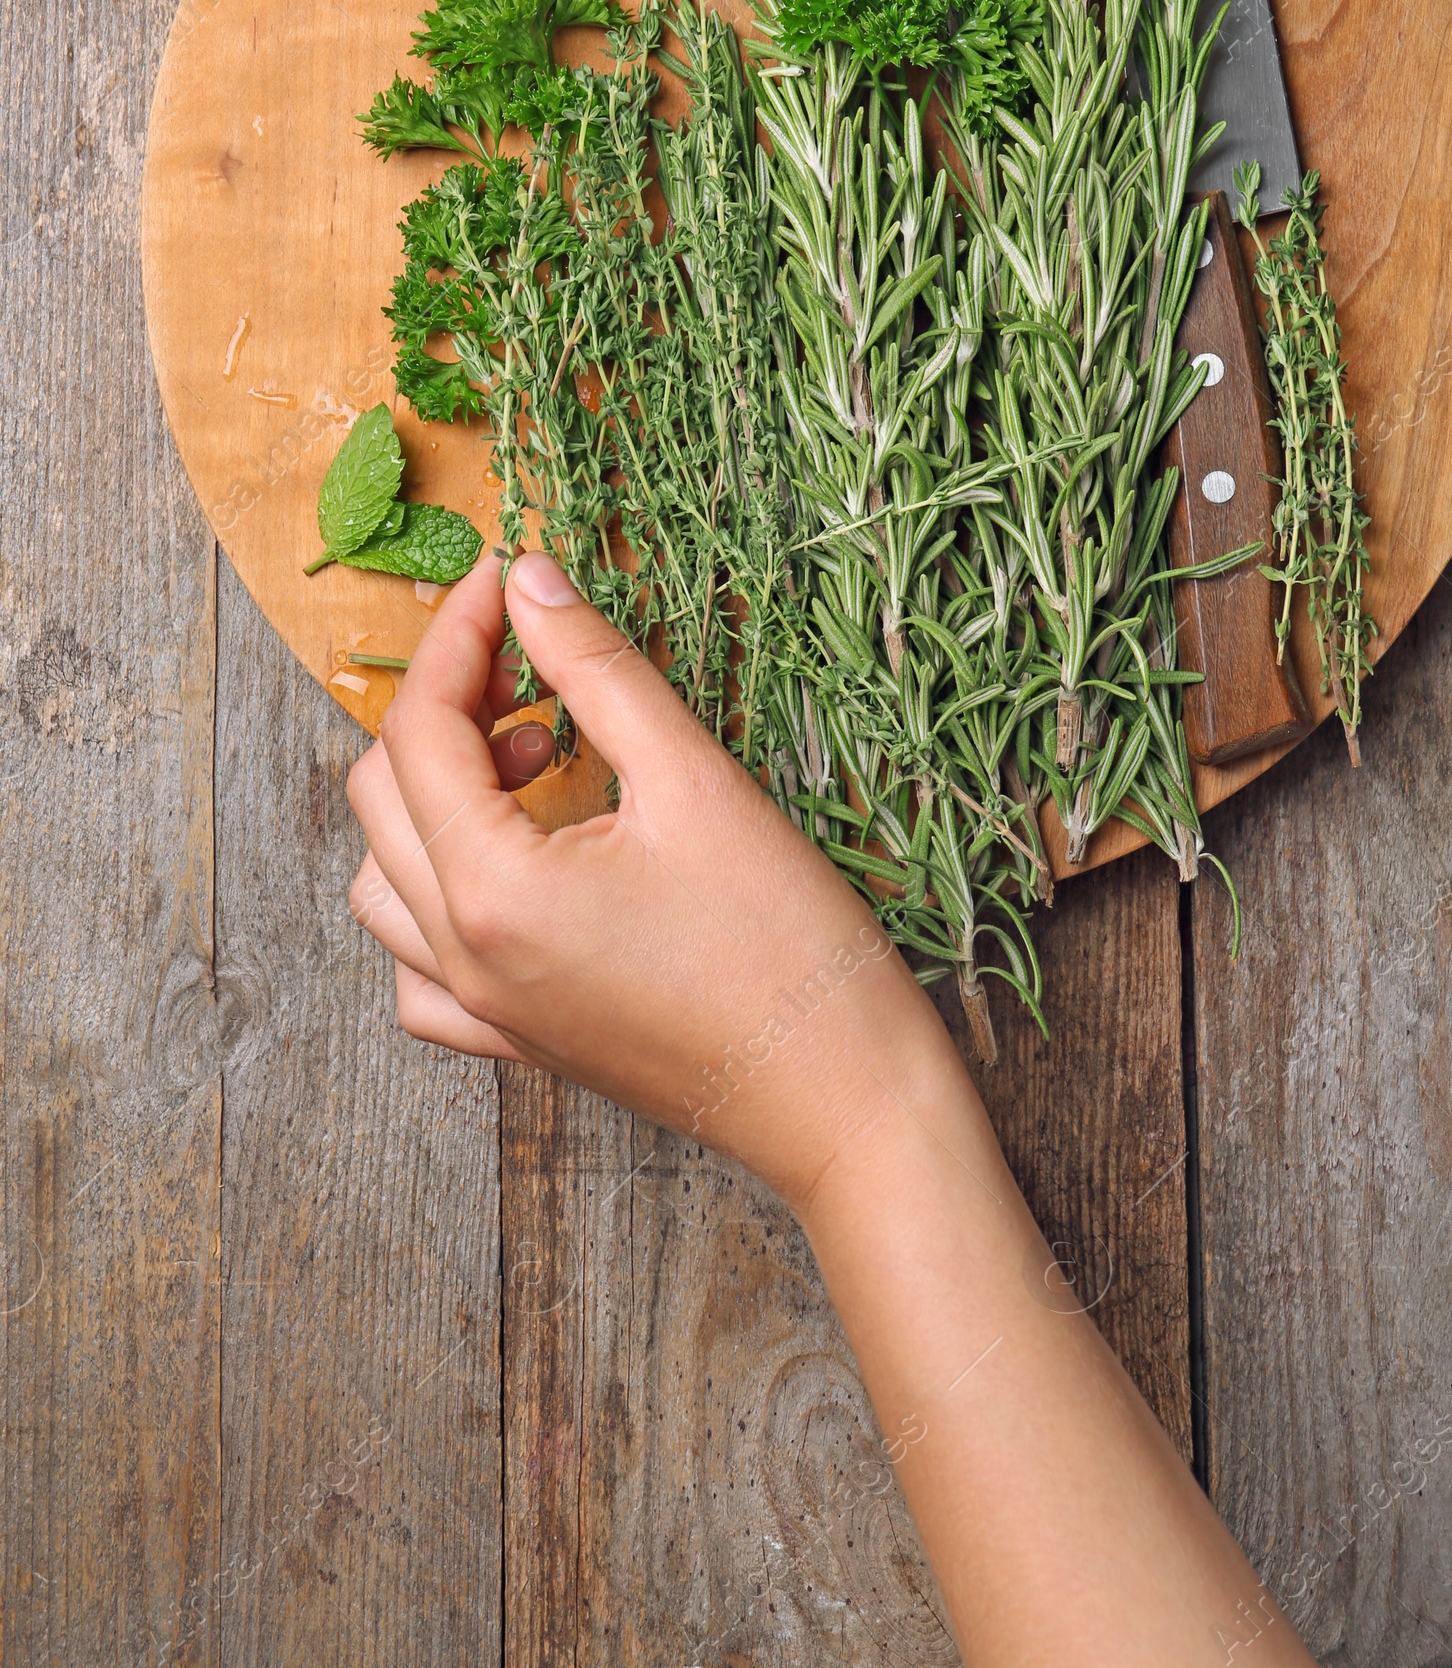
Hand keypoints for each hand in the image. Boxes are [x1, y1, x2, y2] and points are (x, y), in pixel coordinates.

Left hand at [346, 547, 955, 1206]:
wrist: (845, 1100)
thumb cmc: (787, 946)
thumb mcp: (694, 780)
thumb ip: (598, 669)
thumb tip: (530, 578)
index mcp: (492, 890)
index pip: (420, 729)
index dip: (457, 635)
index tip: (504, 575)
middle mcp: (462, 957)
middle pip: (384, 793)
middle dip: (445, 705)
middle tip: (533, 660)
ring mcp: (482, 1010)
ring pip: (384, 877)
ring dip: (435, 796)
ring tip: (538, 760)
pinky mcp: (515, 1043)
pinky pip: (418, 965)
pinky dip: (435, 895)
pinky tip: (516, 862)